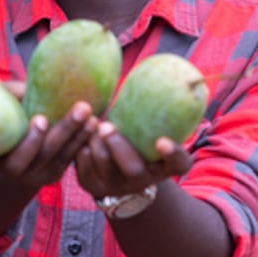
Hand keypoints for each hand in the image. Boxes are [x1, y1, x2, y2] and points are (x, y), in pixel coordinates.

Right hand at [0, 88, 99, 190]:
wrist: (7, 149)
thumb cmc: (0, 120)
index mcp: (1, 159)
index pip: (17, 154)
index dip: (30, 139)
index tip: (41, 118)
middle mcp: (19, 172)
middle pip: (46, 153)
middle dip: (66, 130)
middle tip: (82, 108)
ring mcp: (38, 176)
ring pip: (63, 157)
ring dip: (81, 135)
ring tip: (94, 115)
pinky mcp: (54, 174)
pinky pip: (71, 160)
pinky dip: (84, 143)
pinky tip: (96, 127)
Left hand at [74, 121, 191, 199]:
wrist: (111, 168)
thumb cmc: (134, 136)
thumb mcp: (146, 128)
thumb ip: (149, 111)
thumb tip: (154, 69)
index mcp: (163, 166)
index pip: (178, 164)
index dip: (172, 154)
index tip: (162, 141)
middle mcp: (142, 181)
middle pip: (133, 170)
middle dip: (117, 145)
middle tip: (106, 126)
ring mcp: (116, 187)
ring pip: (103, 167)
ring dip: (94, 142)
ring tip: (91, 124)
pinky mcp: (93, 186)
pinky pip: (82, 168)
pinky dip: (79, 147)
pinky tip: (79, 132)